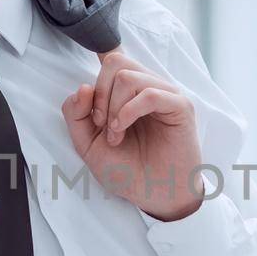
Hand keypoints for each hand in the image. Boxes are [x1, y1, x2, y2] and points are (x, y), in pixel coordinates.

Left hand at [62, 49, 204, 221]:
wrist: (154, 197)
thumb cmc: (126, 170)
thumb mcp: (87, 143)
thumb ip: (76, 115)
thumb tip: (83, 87)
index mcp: (128, 92)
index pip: (110, 59)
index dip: (96, 76)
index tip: (93, 113)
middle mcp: (148, 87)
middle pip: (116, 62)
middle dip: (100, 94)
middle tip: (101, 125)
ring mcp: (166, 94)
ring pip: (128, 76)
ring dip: (113, 108)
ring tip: (115, 135)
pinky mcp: (180, 107)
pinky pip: (150, 93)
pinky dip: (129, 111)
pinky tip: (122, 130)